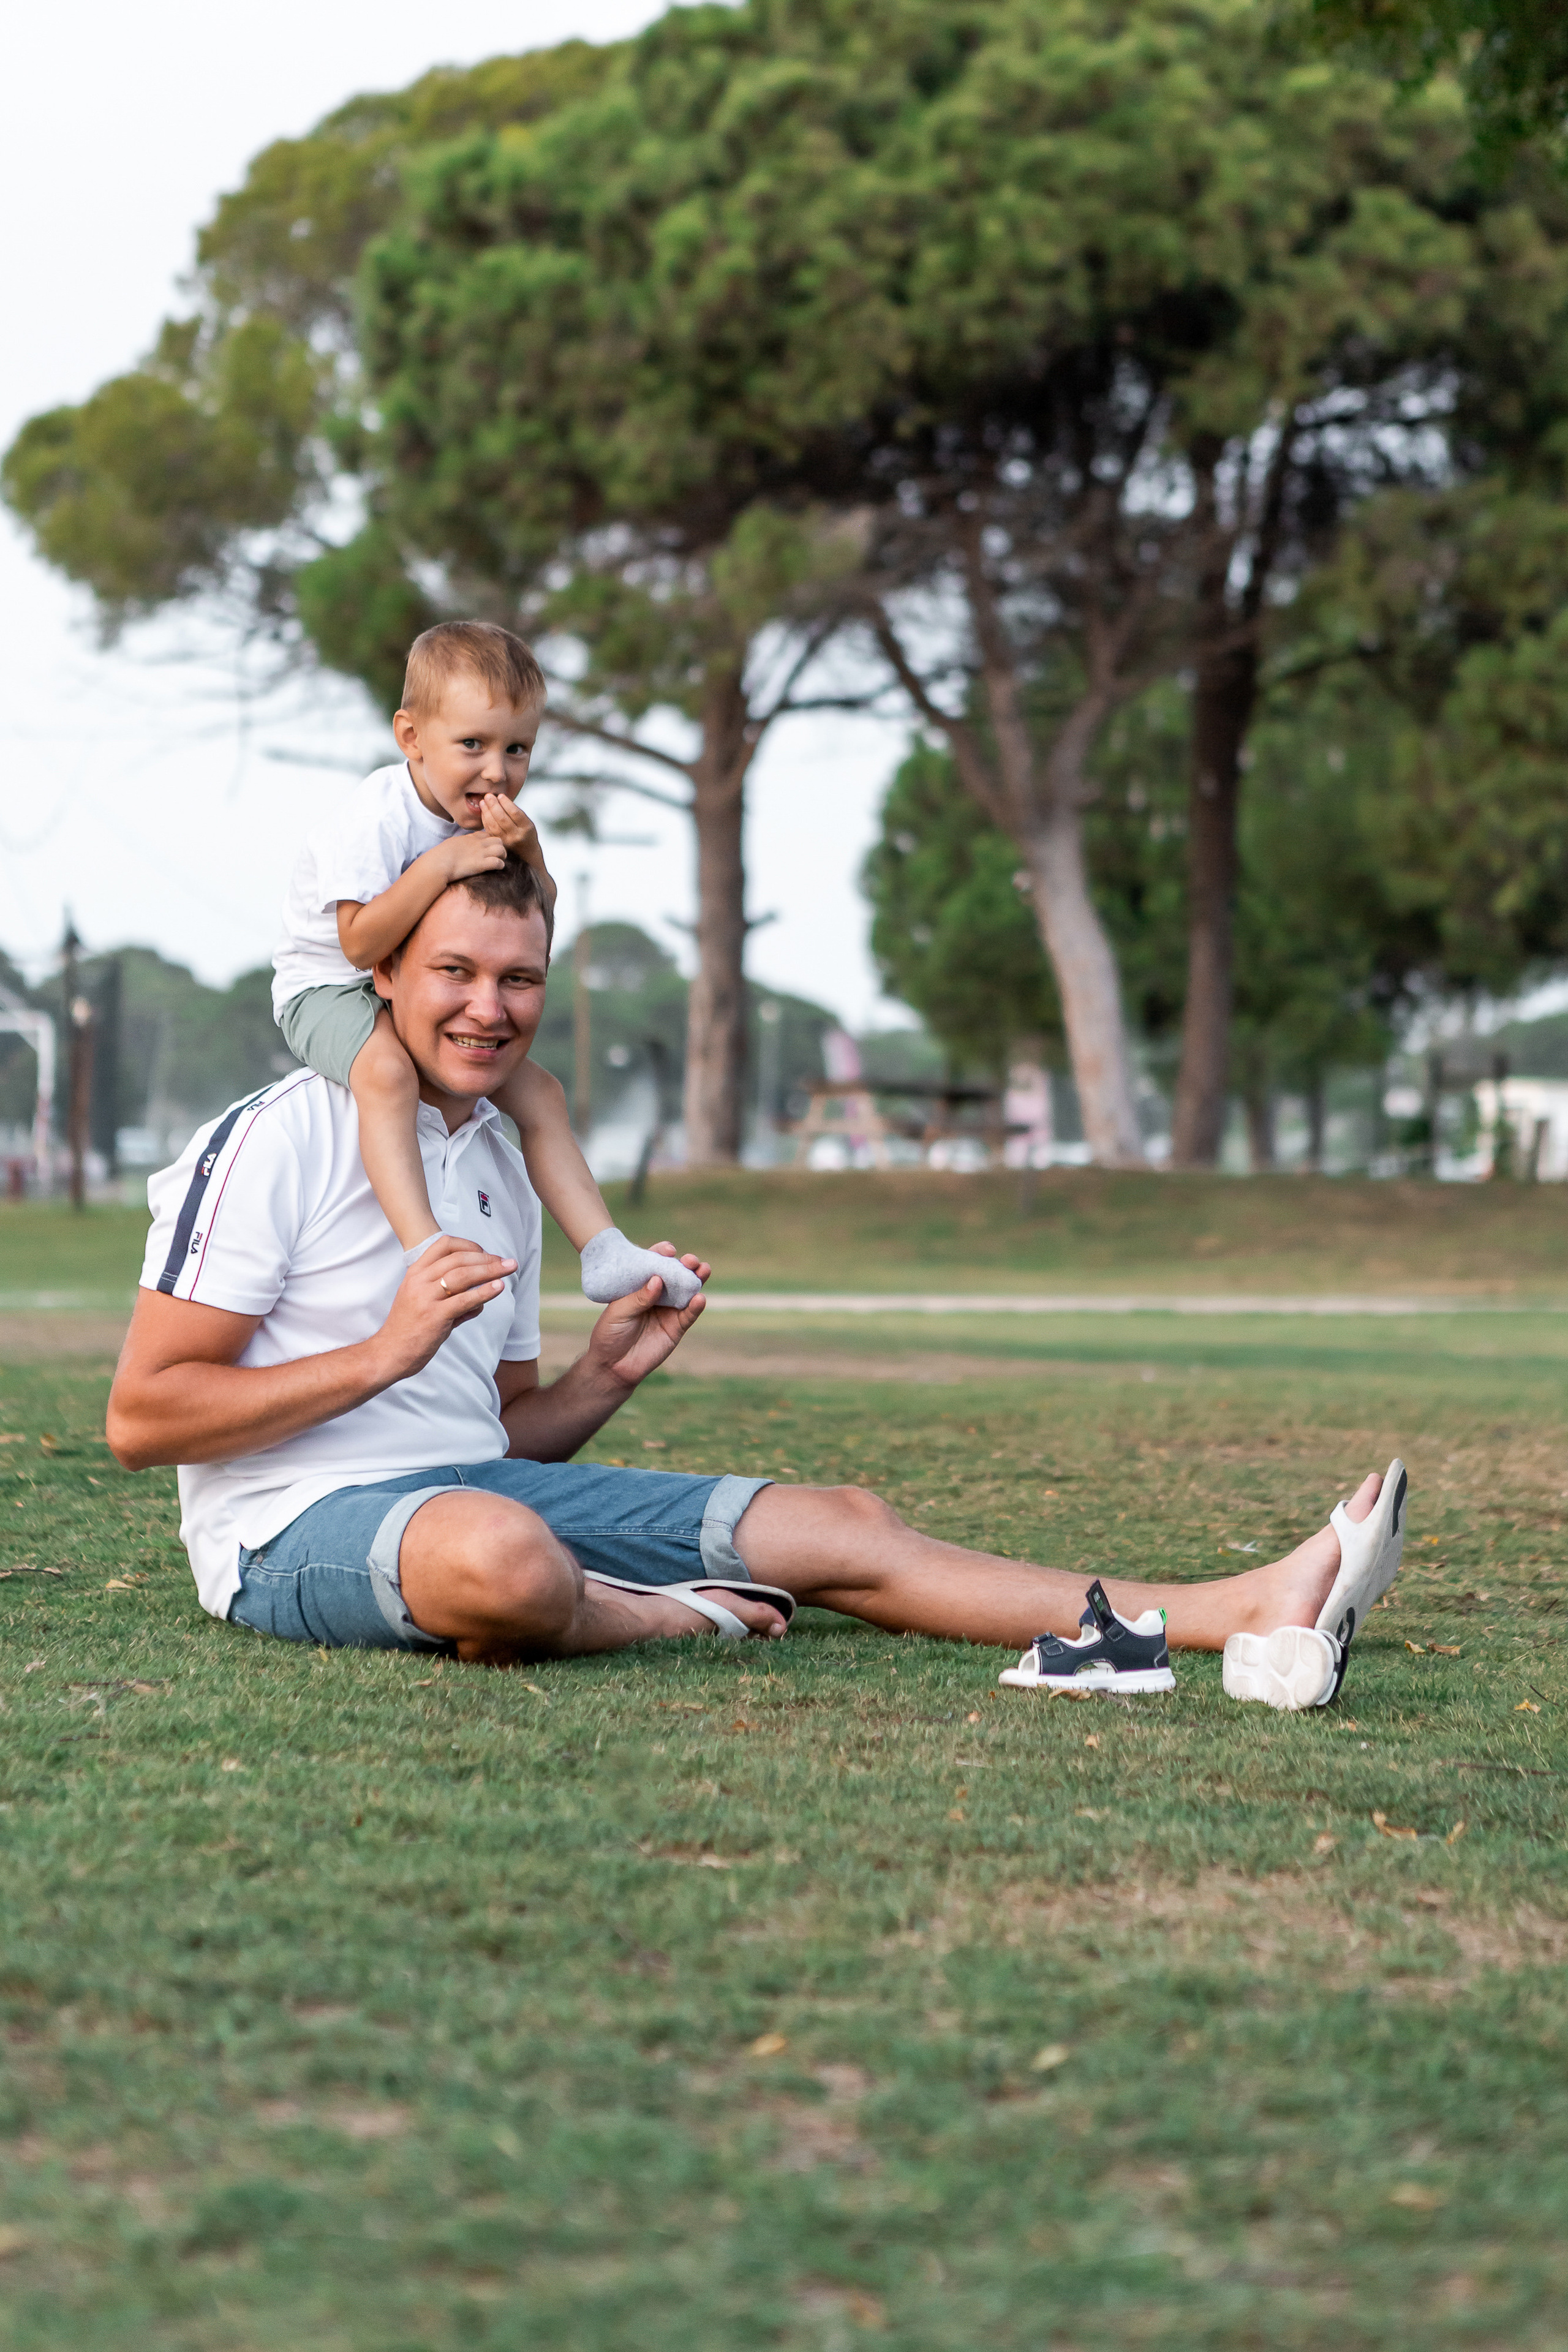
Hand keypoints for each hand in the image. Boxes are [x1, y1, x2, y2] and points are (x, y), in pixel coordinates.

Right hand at [372, 1235, 517, 1383]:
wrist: (388, 1353)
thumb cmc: (409, 1329)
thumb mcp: (423, 1302)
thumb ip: (450, 1297)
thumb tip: (480, 1299)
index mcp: (415, 1272)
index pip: (444, 1245)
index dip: (469, 1245)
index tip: (486, 1253)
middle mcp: (419, 1281)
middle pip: (459, 1259)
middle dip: (487, 1258)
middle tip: (508, 1262)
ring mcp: (426, 1298)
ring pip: (463, 1275)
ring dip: (491, 1270)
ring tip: (510, 1269)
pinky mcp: (434, 1317)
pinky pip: (464, 1300)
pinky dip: (484, 1291)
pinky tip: (498, 1287)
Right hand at [441, 830, 509, 880]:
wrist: (438, 863)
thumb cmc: (440, 855)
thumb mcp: (452, 843)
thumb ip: (461, 844)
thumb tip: (460, 846)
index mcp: (470, 838)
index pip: (487, 834)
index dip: (491, 840)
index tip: (489, 848)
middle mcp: (477, 844)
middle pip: (498, 840)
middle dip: (501, 847)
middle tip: (498, 856)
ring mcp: (480, 853)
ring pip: (501, 849)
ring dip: (502, 856)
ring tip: (500, 861)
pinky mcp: (481, 864)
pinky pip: (498, 862)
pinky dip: (500, 865)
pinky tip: (497, 868)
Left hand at [480, 795, 557, 902]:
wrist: (529, 859)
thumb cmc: (527, 836)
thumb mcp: (527, 825)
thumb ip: (516, 814)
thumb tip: (500, 798)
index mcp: (527, 829)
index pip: (515, 813)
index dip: (506, 803)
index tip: (500, 795)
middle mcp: (517, 836)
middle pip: (503, 819)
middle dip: (494, 806)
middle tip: (489, 796)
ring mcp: (507, 842)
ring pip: (494, 825)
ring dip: (487, 812)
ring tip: (484, 801)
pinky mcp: (499, 846)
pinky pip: (490, 831)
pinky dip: (486, 820)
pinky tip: (484, 812)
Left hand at [584, 1243, 711, 1391]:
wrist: (613, 1366)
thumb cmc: (610, 1334)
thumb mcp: (618, 1312)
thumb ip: (638, 1297)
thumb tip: (657, 1280)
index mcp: (640, 1286)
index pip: (652, 1265)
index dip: (662, 1255)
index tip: (668, 1249)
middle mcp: (657, 1295)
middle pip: (675, 1275)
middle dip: (685, 1265)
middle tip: (690, 1260)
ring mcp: (669, 1310)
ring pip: (687, 1291)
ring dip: (696, 1280)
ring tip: (703, 1270)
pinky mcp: (677, 1327)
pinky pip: (689, 1314)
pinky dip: (696, 1306)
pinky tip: (699, 1298)